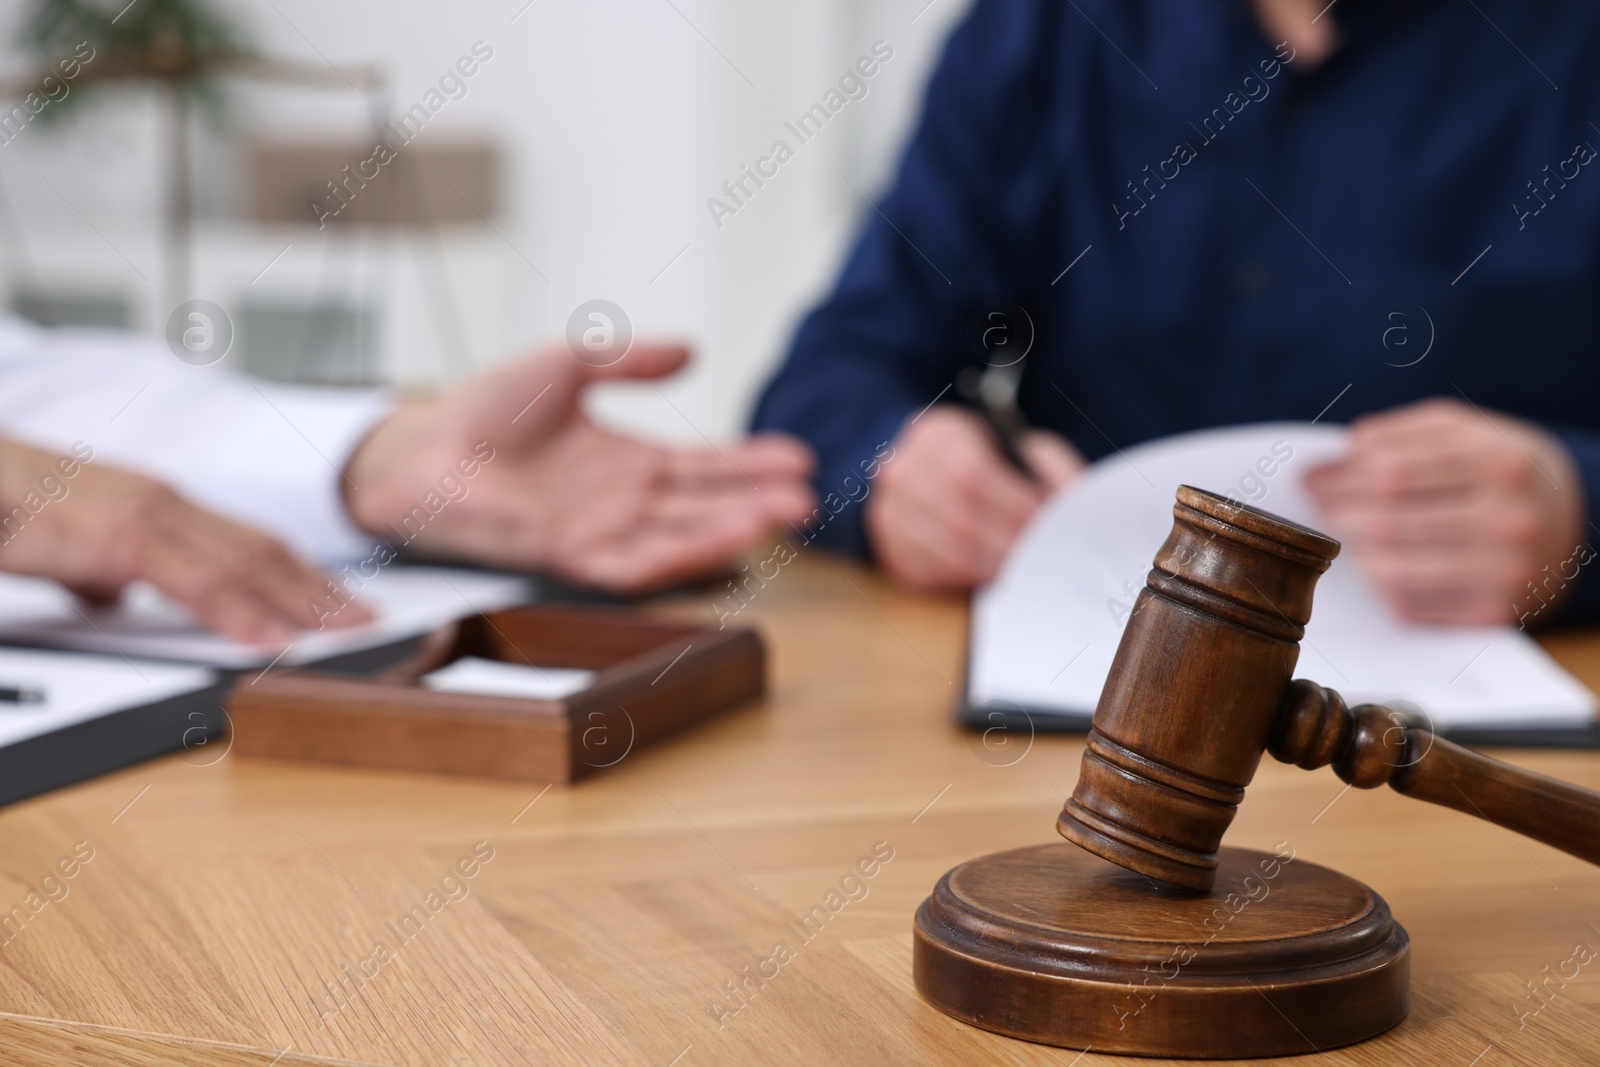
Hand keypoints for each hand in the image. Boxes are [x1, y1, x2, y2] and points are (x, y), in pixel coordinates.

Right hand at [0, 437, 368, 641]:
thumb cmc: (11, 507)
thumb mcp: (71, 546)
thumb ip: (104, 569)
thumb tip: (113, 595)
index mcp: (163, 506)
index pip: (252, 542)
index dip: (304, 573)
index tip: (342, 603)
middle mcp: (168, 503)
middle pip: (265, 550)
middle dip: (322, 588)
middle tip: (369, 622)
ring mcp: (149, 513)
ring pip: (246, 560)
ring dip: (301, 599)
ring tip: (344, 631)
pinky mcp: (121, 535)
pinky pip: (195, 578)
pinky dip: (239, 608)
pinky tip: (271, 636)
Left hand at [341, 344, 816, 592]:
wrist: (421, 448)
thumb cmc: (484, 409)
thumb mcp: (568, 364)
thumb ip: (628, 359)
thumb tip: (693, 352)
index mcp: (629, 462)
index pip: (705, 467)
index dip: (751, 463)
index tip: (798, 457)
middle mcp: (624, 501)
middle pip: (705, 505)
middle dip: (757, 502)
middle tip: (808, 498)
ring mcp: (600, 530)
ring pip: (680, 536)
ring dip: (730, 530)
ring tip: (780, 517)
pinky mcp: (569, 553)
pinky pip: (633, 561)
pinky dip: (677, 554)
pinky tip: (716, 543)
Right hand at [865, 405, 1082, 591]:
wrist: (937, 474)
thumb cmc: (992, 463)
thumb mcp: (1023, 448)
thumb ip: (1049, 467)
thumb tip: (1071, 504)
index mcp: (938, 433)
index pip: (971, 472)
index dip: (1011, 504)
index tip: (1043, 524)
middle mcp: (902, 467)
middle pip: (959, 516)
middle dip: (1006, 543)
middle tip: (1038, 557)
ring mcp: (888, 508)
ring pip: (944, 550)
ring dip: (990, 568)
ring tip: (1022, 572)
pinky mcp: (888, 545)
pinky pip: (927, 573)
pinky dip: (964, 581)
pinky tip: (990, 578)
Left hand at [1304, 398, 1584, 625]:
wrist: (1569, 516)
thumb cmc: (1497, 466)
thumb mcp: (1462, 429)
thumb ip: (1400, 434)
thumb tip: (1342, 455)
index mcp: (1500, 462)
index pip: (1392, 473)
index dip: (1339, 478)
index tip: (1309, 479)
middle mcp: (1509, 519)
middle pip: (1389, 522)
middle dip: (1337, 514)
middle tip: (1315, 508)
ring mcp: (1506, 571)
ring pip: (1394, 570)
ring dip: (1351, 553)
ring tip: (1337, 536)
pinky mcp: (1495, 613)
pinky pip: (1413, 607)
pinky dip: (1380, 588)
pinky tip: (1372, 567)